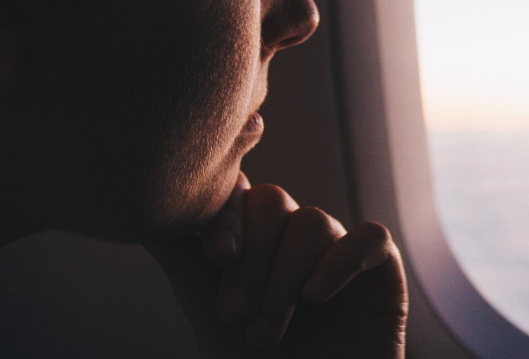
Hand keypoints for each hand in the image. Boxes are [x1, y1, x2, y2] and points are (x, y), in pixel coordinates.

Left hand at [147, 173, 407, 358]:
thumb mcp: (214, 327)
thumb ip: (187, 268)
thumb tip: (146, 216)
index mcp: (253, 249)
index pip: (235, 197)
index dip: (224, 214)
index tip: (217, 256)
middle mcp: (293, 244)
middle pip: (271, 202)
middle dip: (251, 257)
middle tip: (236, 314)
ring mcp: (338, 255)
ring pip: (312, 222)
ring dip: (284, 277)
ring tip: (269, 331)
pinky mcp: (381, 272)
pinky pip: (369, 237)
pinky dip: (341, 260)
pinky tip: (318, 297)